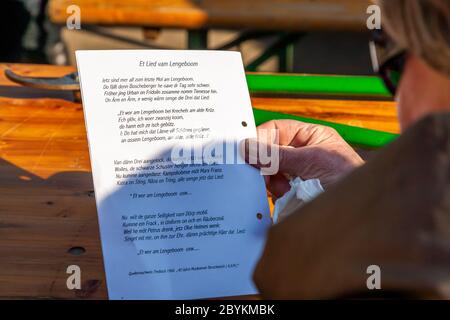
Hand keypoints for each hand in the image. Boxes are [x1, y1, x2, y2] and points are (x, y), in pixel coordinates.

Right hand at [244, 120, 363, 198]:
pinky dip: (275, 192)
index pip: (278, 130)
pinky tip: (284, 194)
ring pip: (270, 171)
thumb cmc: (347, 178)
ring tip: (280, 185)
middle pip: (271, 151)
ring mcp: (298, 173)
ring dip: (270, 179)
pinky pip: (275, 188)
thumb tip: (249, 147)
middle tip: (256, 169)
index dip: (262, 137)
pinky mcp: (295, 192)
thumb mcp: (310, 161)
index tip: (247, 147)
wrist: (360, 209)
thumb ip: (277, 155)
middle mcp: (302, 153)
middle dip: (265, 161)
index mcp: (310, 137)